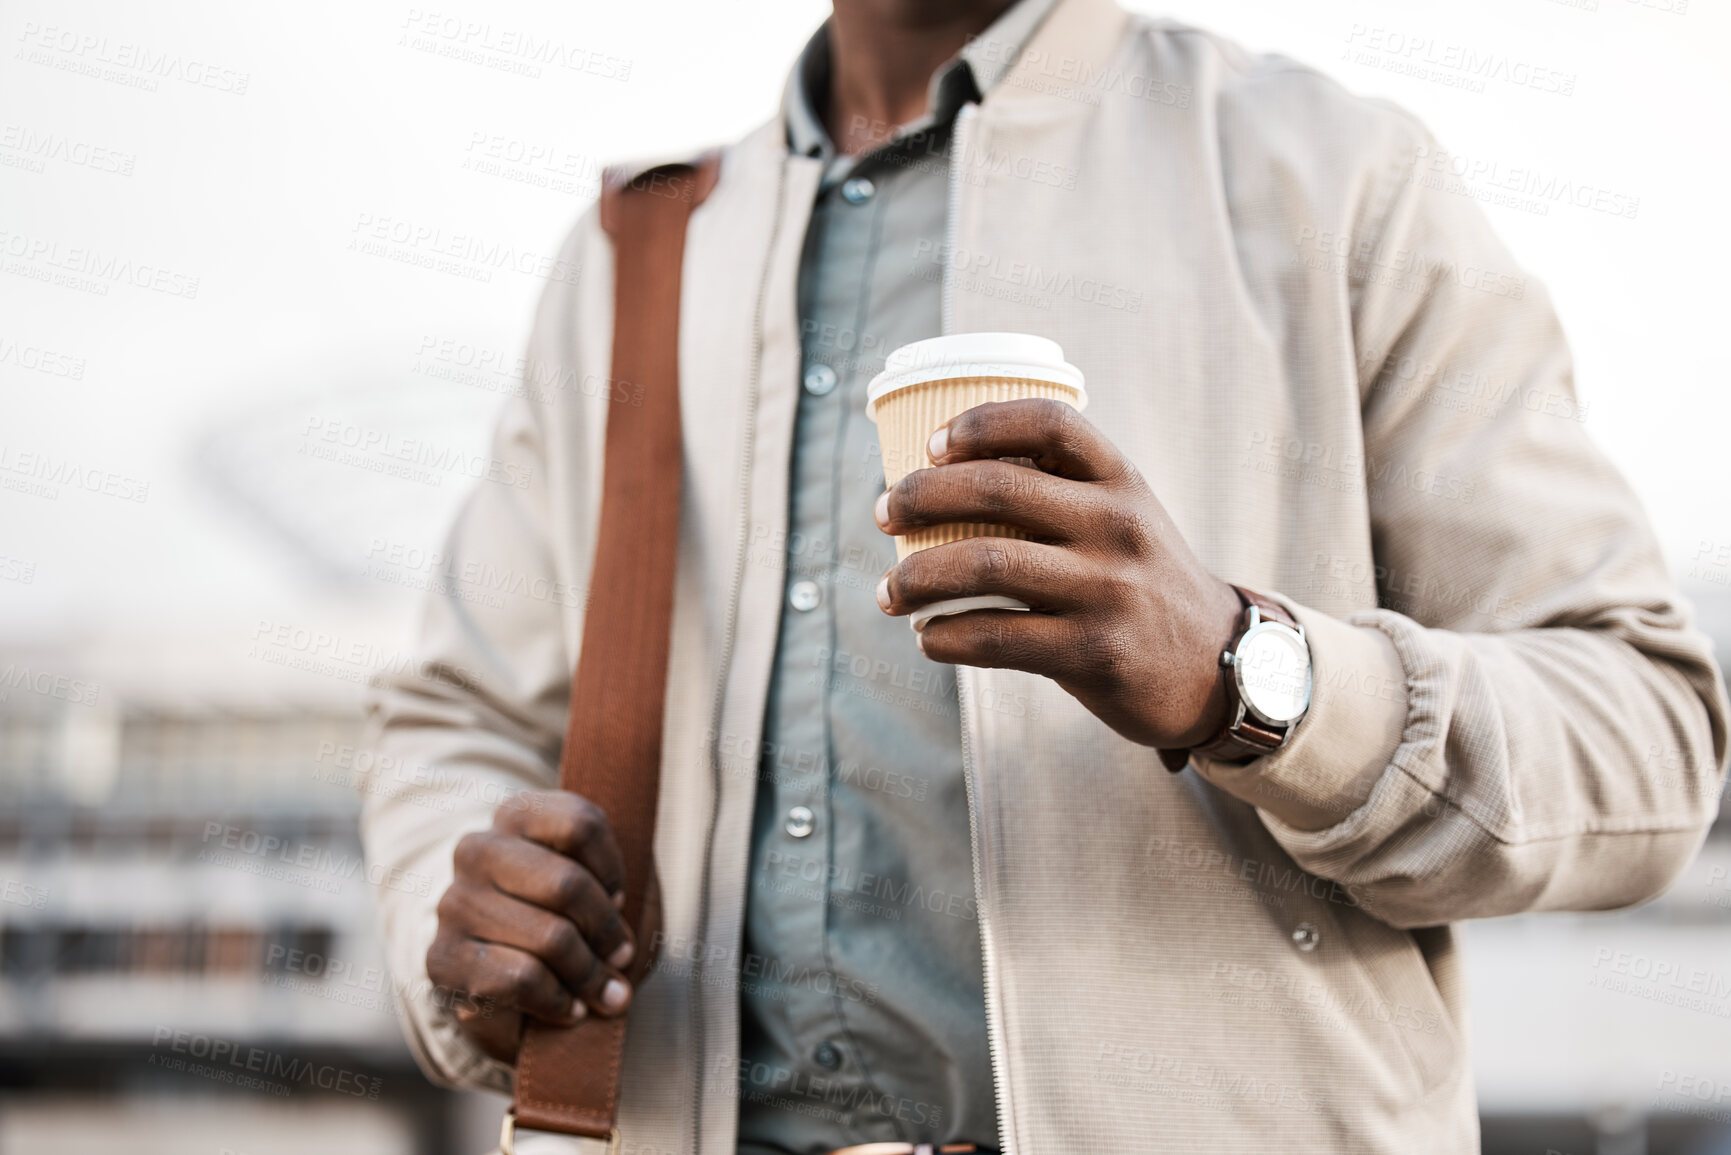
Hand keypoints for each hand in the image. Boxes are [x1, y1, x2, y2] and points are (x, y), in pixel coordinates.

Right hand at [426, 790, 653, 1063]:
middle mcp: (477, 851)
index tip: (620, 899)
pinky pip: (521, 979)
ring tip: (604, 991)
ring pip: (550, 937)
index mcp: (518, 817)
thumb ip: (623, 896)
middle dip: (606, 931)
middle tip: (622, 957)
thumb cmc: (577, 929)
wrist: (522, 994)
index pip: (580, 825)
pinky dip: (559, 1000)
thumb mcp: (611, 894)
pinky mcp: (443, 959)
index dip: (613, 870)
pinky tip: (571, 1009)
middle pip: (566, 884)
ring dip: (589, 974)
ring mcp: (454, 904)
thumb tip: (619, 951)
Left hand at [873, 398, 1242, 749]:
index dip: (980, 423)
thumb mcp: (1123, 518)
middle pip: (996, 489)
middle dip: (920, 498)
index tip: (930, 445)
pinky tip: (929, 638)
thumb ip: (1059, 495)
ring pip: (985, 565)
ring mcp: (1107, 590)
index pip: (1048, 422)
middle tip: (883, 515)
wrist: (1216, 666)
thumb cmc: (1141, 582)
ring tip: (887, 591)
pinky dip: (945, 637)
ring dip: (916, 577)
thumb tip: (941, 482)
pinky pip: (996, 638)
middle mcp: (1116, 526)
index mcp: (1120, 480)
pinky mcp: (1094, 652)